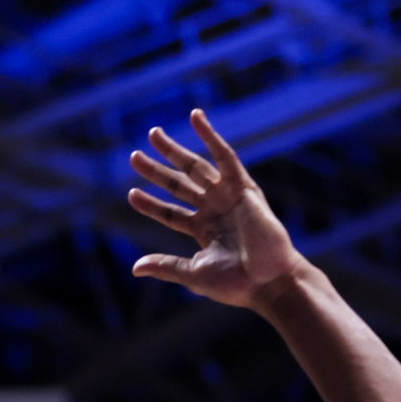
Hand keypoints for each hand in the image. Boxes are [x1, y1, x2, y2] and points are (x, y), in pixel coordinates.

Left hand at [127, 109, 305, 308]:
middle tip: (134, 156)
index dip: (151, 204)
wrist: (269, 281)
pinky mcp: (243, 187)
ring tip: (153, 134)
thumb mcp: (194, 273)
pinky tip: (195, 117)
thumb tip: (136, 268)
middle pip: (179, 185)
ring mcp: (227, 197)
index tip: (131, 194)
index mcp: (204, 230)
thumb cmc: (237, 284)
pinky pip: (225, 156)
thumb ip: (166, 266)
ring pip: (195, 167)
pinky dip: (211, 136)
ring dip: (174, 151)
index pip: (171, 212)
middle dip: (157, 170)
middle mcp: (214, 210)